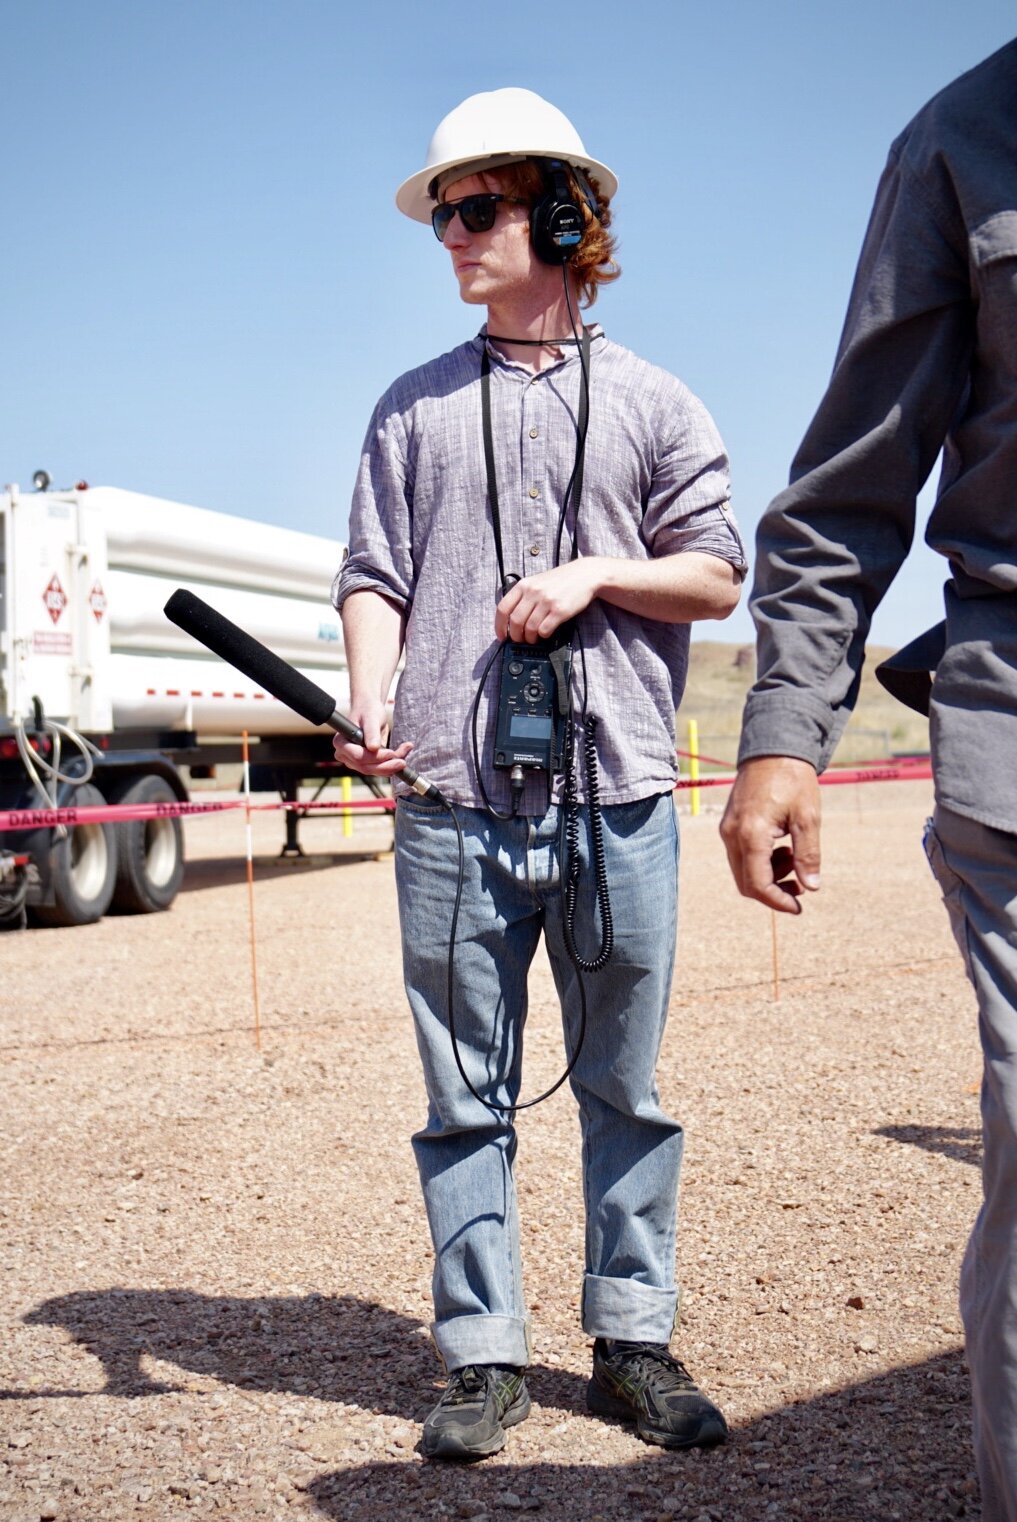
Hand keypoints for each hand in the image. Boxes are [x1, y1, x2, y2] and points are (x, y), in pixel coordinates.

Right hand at [331, 696, 411, 777]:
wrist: (370, 710)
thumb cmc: (368, 710)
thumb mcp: (371, 718)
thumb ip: (371, 732)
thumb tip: (373, 748)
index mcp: (341, 742)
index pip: (358, 757)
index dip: (375, 758)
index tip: (391, 753)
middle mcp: (345, 754)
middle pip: (366, 767)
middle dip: (386, 766)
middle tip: (402, 761)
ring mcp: (355, 761)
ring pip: (375, 770)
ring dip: (392, 764)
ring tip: (406, 750)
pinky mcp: (366, 763)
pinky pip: (380, 768)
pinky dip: (393, 763)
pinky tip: (403, 752)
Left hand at [495, 560, 602, 642]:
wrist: (585, 575)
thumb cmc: (560, 580)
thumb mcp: (537, 581)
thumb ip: (524, 596)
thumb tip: (512, 620)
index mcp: (524, 585)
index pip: (503, 608)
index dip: (499, 626)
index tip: (502, 636)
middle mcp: (533, 592)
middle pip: (515, 621)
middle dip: (515, 636)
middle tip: (520, 640)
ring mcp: (547, 601)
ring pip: (529, 628)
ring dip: (529, 638)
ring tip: (533, 638)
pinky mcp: (560, 611)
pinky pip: (544, 630)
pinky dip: (542, 636)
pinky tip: (545, 633)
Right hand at [719, 757, 821, 914]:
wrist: (773, 747)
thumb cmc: (793, 779)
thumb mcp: (808, 817)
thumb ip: (808, 854)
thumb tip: (811, 887)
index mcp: (751, 834)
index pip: (758, 884)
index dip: (778, 901)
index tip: (799, 907)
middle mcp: (732, 835)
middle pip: (746, 883)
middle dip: (773, 890)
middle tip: (801, 884)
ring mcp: (727, 829)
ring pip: (742, 870)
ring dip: (768, 875)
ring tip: (794, 857)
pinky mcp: (729, 824)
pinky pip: (740, 855)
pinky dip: (760, 861)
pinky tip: (782, 846)